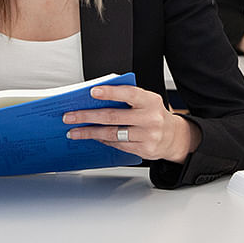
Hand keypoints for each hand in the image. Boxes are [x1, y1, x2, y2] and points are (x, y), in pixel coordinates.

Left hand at [63, 85, 200, 162]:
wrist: (173, 137)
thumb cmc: (154, 114)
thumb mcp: (146, 101)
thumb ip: (127, 98)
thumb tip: (95, 99)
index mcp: (150, 101)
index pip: (128, 94)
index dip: (110, 92)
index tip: (91, 92)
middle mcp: (150, 118)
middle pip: (113, 117)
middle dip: (87, 116)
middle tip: (70, 116)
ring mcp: (147, 136)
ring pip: (112, 133)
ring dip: (89, 132)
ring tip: (74, 131)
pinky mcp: (143, 150)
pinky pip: (117, 144)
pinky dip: (102, 140)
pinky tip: (92, 137)